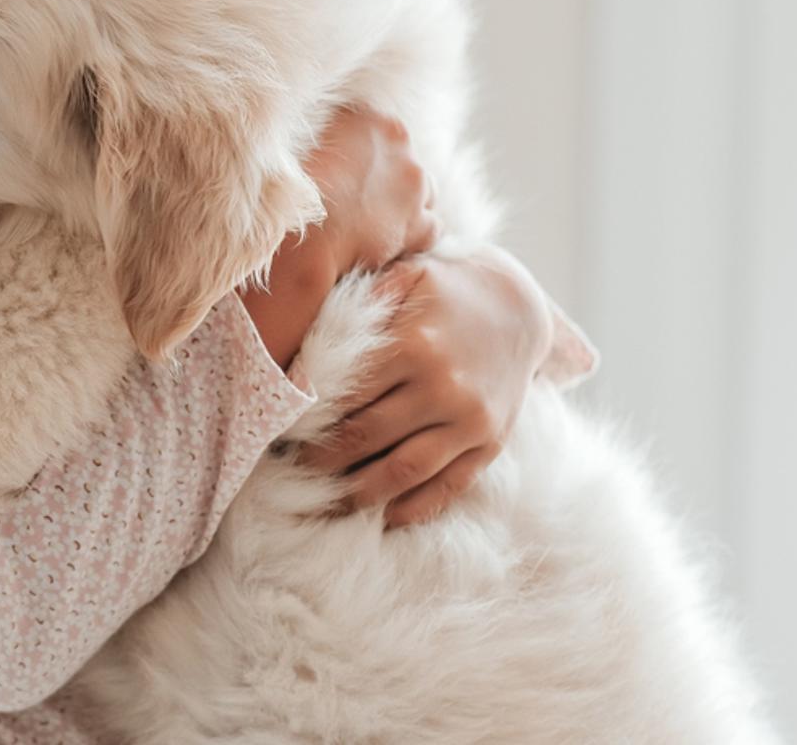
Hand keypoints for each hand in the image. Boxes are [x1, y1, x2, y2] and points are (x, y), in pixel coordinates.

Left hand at [300, 248, 552, 526]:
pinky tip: (380, 517)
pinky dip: (412, 509)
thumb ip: (357, 308)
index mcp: (413, 344)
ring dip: (358, 494)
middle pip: (367, 437)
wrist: (517, 305)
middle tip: (288, 468)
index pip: (345, 395)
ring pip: (404, 472)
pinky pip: (447, 486)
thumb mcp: (402, 280)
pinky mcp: (489, 443)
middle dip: (322, 458)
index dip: (307, 416)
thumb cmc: (441, 291)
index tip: (278, 430)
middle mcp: (443, 387)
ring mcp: (470, 420)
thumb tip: (304, 348)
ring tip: (323, 502)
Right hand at [304, 107, 439, 274]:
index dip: (365, 156)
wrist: (299, 239)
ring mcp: (413, 182)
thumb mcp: (294, 147)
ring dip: (403, 207)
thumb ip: (319, 139)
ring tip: (372, 226)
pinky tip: (386, 246)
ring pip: (422, 192)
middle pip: (403, 160)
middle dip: (387, 180)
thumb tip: (317, 145)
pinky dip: (412, 238)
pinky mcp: (419, 222)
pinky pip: (430, 229)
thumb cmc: (287, 194)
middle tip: (358, 202)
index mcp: (367, 118)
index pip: (380, 132)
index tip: (349, 174)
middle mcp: (397, 142)